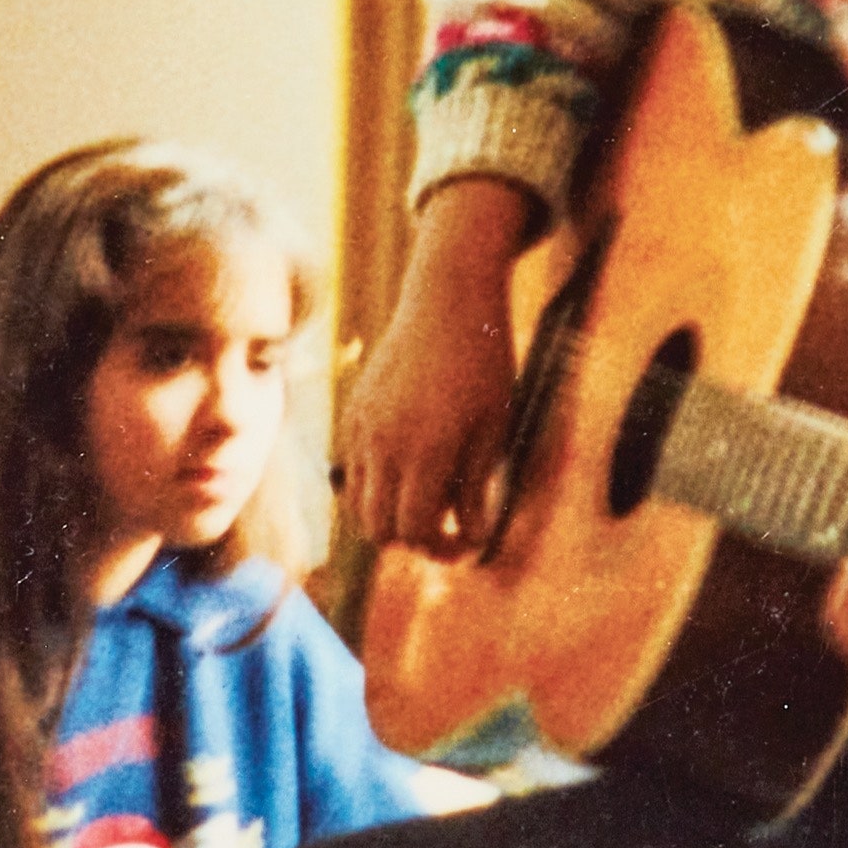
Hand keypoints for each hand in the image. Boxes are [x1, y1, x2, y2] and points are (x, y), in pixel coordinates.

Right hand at [336, 179, 533, 555]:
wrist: (447, 300)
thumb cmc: (484, 362)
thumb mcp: (494, 426)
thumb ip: (476, 487)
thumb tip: (471, 539)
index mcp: (425, 450)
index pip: (414, 530)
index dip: (441, 548)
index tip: (467, 543)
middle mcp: (383, 444)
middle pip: (377, 528)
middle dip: (412, 539)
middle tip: (448, 527)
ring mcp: (361, 428)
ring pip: (358, 504)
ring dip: (390, 514)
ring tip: (432, 497)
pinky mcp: (352, 413)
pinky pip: (353, 471)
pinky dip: (377, 484)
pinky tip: (413, 466)